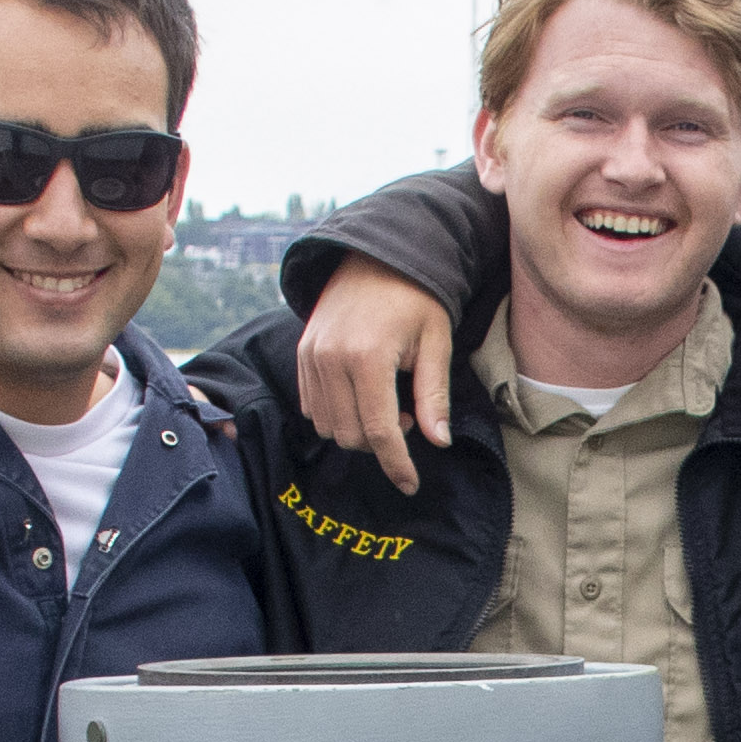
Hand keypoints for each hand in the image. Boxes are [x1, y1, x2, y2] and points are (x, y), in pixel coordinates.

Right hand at [292, 260, 457, 493]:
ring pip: (328, 426)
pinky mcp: (302, 355)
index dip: (397, 464)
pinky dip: (337, 415)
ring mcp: (311, 357)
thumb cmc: (415, 298)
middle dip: (381, 443)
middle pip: (350, 435)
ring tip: (386, 403)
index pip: (380, 431)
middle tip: (409, 417)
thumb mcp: (436, 343)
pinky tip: (362, 396)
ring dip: (358, 430)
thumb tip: (439, 442)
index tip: (410, 485)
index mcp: (367, 357)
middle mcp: (331, 359)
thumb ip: (434, 396)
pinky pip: (312, 407)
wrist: (375, 256)